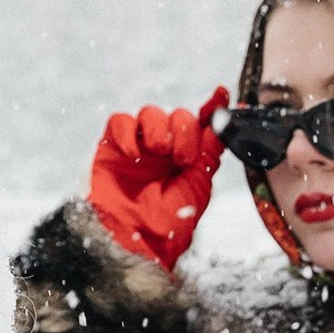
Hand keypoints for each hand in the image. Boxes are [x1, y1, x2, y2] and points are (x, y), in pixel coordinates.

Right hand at [85, 86, 229, 269]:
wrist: (132, 238)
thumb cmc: (167, 220)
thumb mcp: (198, 185)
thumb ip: (208, 152)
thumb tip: (222, 121)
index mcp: (187, 158)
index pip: (200, 125)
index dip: (211, 109)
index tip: (221, 94)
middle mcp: (164, 149)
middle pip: (178, 115)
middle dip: (184, 130)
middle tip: (181, 157)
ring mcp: (137, 146)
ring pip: (150, 113)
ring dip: (159, 129)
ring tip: (159, 153)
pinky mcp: (111, 147)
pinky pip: (120, 122)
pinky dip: (128, 132)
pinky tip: (134, 153)